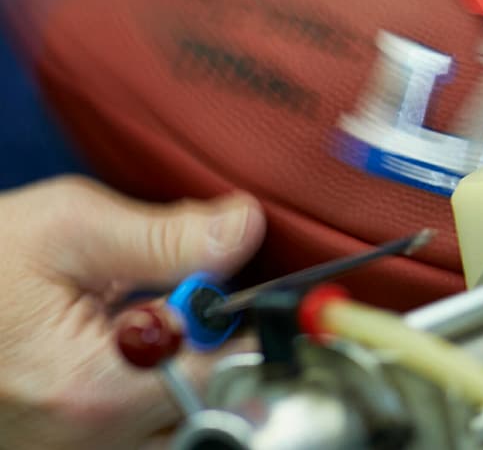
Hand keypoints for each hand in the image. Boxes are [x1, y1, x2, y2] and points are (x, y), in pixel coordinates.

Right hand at [0, 176, 264, 448]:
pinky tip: (135, 350)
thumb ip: (165, 236)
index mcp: (93, 389)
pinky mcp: (73, 446)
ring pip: (181, 420)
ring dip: (191, 373)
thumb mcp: (66, 228)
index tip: (233, 283)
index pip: (221, 371)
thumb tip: (243, 229)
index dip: (239, 321)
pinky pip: (147, 427)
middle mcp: (89, 440)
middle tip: (191, 302)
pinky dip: (159, 389)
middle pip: (209, 404)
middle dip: (218, 349)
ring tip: (154, 325)